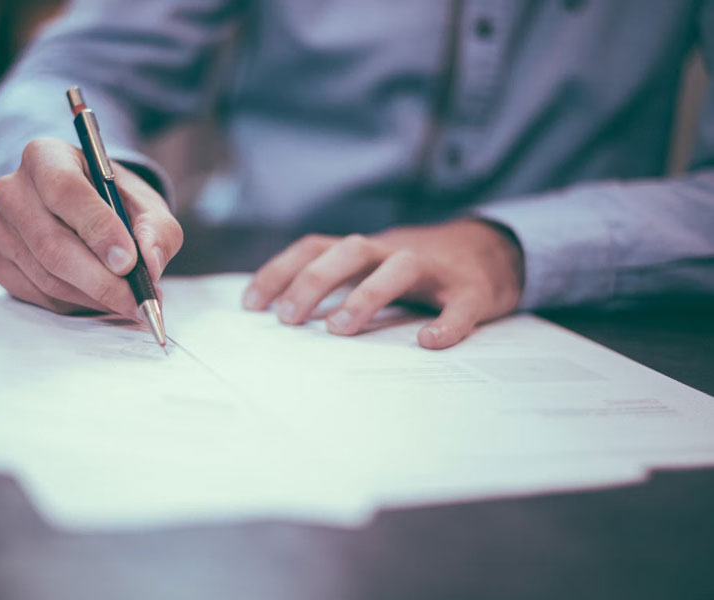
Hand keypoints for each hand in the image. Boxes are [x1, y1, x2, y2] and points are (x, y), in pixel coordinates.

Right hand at [0, 138, 181, 314]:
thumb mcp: (147, 205)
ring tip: (129, 301)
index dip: (98, 229)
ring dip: (93, 296)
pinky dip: (75, 304)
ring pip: (47, 275)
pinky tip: (99, 298)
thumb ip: (157, 230)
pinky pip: (37, 294)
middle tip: (137, 300)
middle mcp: (12, 189)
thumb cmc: (116, 203)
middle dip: (101, 280)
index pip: (65, 190)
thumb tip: (151, 263)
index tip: (129, 262)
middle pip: (52, 243)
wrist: (87, 211)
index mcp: (45, 156)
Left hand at [242, 220, 523, 348]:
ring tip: (339, 330)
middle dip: (314, 281)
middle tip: (288, 319)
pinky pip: (460, 305)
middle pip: (350, 250)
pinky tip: (430, 342)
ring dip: (366, 295)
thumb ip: (338, 284)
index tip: (251, 305)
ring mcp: (435, 269)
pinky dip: (447, 323)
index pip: (315, 247)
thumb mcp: (373, 267)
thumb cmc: (417, 269)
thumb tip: (284, 318)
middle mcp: (394, 251)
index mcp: (366, 250)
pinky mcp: (472, 290)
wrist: (493, 250)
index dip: (280, 271)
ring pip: (399, 268)